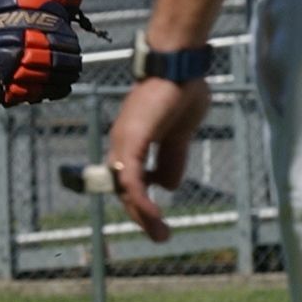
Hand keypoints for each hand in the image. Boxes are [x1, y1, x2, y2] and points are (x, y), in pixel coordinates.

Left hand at [106, 77, 213, 240]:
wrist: (179, 65)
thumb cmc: (179, 92)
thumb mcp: (179, 135)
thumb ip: (173, 157)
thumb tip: (170, 185)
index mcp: (132, 144)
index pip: (130, 181)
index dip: (141, 203)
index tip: (157, 222)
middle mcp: (121, 144)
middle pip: (124, 188)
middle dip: (141, 215)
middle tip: (160, 235)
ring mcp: (123, 141)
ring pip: (125, 186)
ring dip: (141, 213)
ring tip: (159, 232)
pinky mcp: (132, 138)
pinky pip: (131, 175)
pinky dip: (139, 197)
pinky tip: (151, 213)